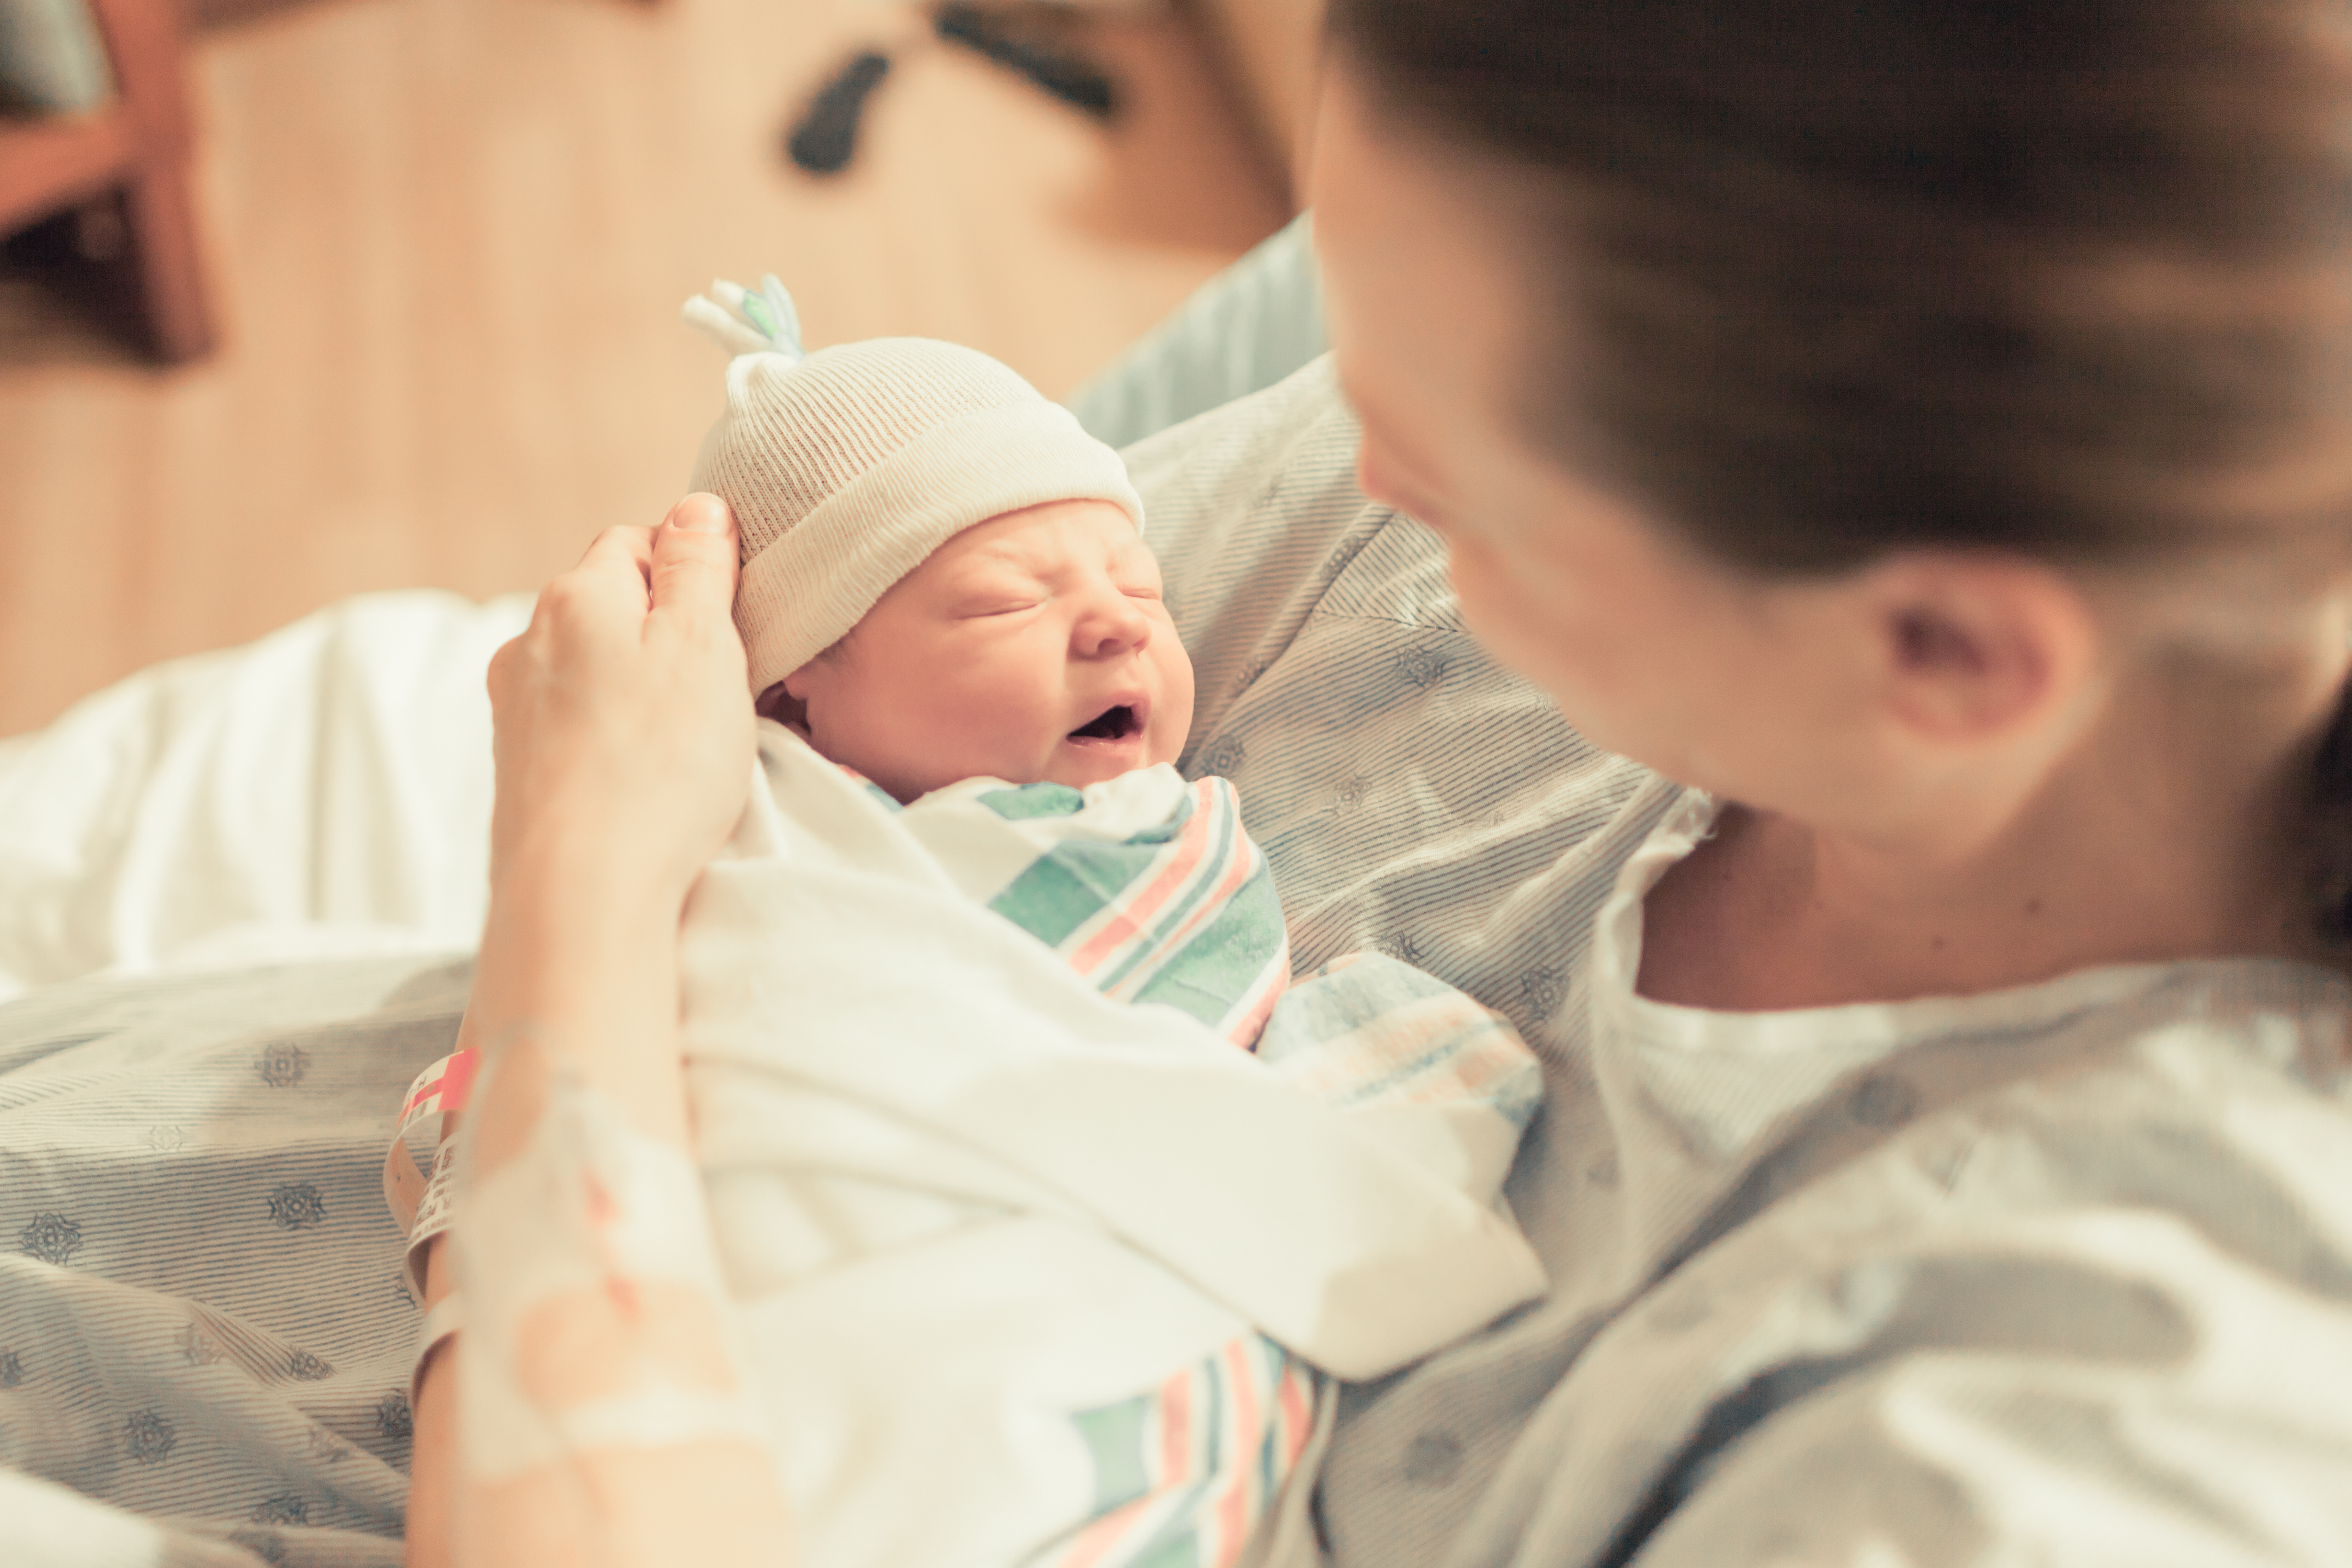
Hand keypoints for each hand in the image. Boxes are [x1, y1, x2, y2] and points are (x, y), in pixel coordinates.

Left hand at [485, 494, 754, 912]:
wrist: (582, 890)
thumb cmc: (656, 765)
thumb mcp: (702, 644)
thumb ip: (700, 569)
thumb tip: (697, 509)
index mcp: (575, 597)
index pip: (637, 543)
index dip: (691, 572)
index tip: (732, 620)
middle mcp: (529, 643)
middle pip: (610, 609)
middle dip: (664, 633)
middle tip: (720, 686)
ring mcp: (517, 711)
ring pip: (593, 671)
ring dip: (639, 690)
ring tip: (687, 743)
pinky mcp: (519, 772)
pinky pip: (579, 729)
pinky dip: (615, 740)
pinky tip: (647, 781)